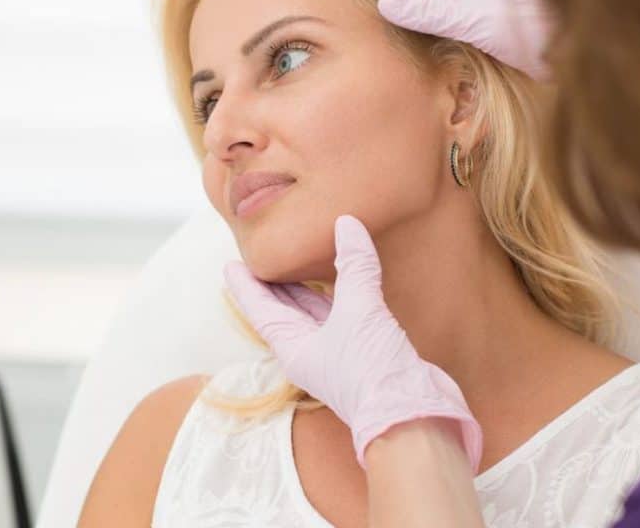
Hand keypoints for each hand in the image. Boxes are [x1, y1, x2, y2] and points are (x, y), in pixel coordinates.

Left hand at [222, 214, 481, 471]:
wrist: (409, 415)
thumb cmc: (372, 370)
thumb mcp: (359, 310)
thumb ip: (353, 266)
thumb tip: (347, 224)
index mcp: (293, 348)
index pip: (260, 310)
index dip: (245, 286)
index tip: (229, 266)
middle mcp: (309, 353)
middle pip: (283, 312)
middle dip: (273, 286)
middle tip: (262, 258)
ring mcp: (336, 356)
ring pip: (314, 316)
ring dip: (306, 291)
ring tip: (297, 265)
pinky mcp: (362, 356)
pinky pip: (342, 320)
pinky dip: (339, 299)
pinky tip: (345, 285)